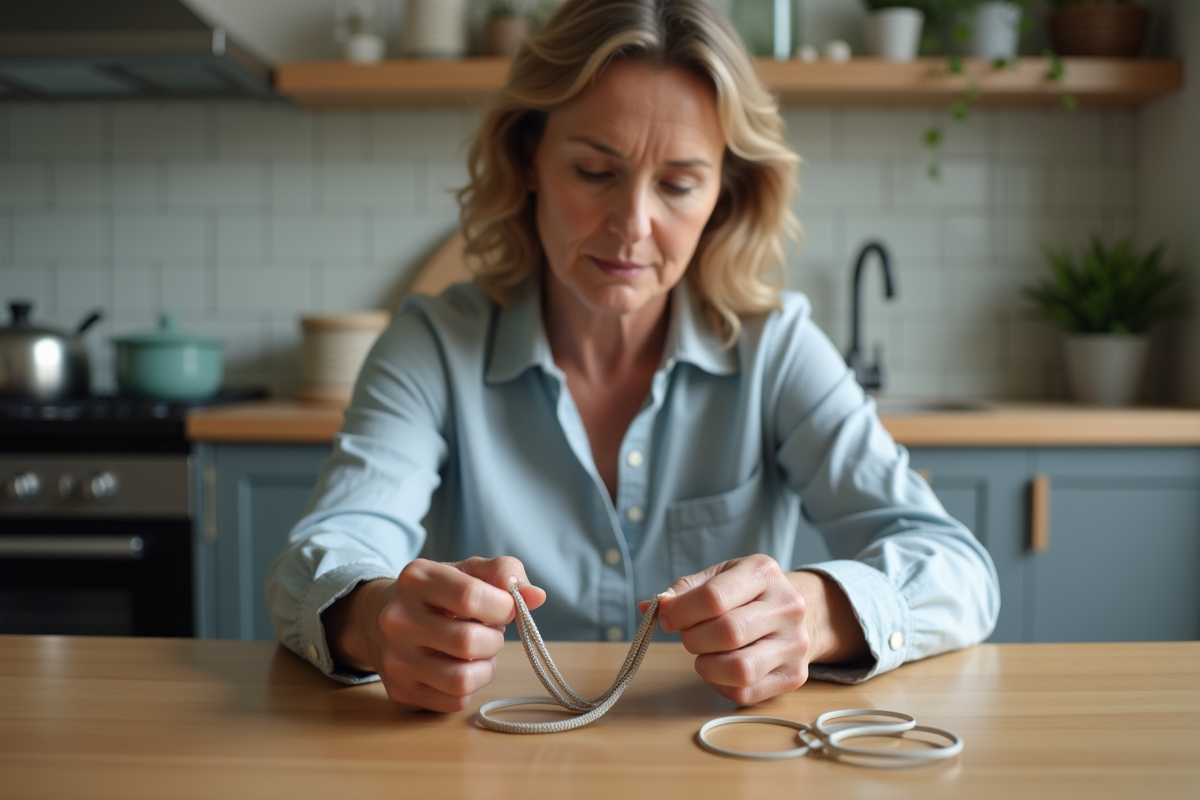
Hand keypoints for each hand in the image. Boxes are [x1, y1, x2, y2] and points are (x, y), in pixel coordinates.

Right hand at [324, 556, 545, 711]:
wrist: (379, 620)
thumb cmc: (436, 595)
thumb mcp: (466, 571)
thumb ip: (504, 573)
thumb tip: (536, 597)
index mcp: (416, 579)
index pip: (472, 597)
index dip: (503, 606)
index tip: (506, 607)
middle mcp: (398, 619)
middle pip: (469, 642)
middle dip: (494, 639)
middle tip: (490, 632)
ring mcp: (395, 659)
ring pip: (462, 680)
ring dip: (485, 668)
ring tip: (479, 652)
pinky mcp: (400, 690)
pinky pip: (454, 701)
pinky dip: (470, 687)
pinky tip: (460, 667)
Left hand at [638, 555, 865, 704]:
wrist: (799, 611)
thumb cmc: (748, 593)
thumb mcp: (720, 577)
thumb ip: (685, 590)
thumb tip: (650, 608)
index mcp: (763, 572)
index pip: (713, 597)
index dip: (680, 612)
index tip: (666, 617)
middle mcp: (787, 606)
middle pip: (726, 632)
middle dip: (693, 639)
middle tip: (688, 636)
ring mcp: (795, 644)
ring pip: (739, 669)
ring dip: (707, 666)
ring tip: (706, 654)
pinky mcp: (795, 676)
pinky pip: (746, 692)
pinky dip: (722, 684)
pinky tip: (722, 668)